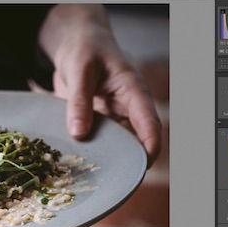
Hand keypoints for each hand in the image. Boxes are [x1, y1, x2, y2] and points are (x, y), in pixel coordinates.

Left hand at [39, 5, 160, 164]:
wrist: (77, 45)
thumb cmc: (84, 51)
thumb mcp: (79, 70)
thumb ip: (79, 101)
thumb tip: (79, 134)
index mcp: (132, 90)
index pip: (148, 120)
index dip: (150, 143)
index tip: (144, 164)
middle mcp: (128, 107)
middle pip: (137, 139)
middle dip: (130, 160)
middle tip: (116, 181)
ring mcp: (115, 116)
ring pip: (120, 143)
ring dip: (111, 158)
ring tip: (95, 177)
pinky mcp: (101, 122)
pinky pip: (102, 141)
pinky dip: (94, 151)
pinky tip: (81, 164)